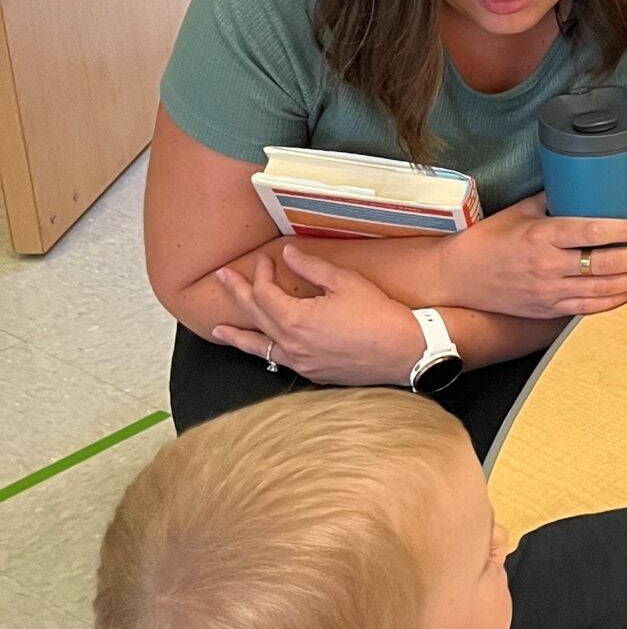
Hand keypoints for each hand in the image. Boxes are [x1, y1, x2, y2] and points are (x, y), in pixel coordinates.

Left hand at [212, 247, 423, 385]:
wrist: (404, 352)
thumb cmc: (379, 317)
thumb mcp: (345, 282)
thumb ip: (312, 268)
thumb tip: (289, 255)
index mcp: (295, 320)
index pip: (264, 293)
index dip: (260, 274)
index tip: (265, 261)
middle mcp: (291, 345)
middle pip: (254, 316)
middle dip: (237, 294)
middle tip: (223, 279)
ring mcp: (300, 363)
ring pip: (259, 346)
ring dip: (237, 335)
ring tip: (219, 331)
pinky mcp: (313, 374)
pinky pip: (278, 360)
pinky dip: (263, 350)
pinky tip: (261, 348)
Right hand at [444, 195, 626, 318]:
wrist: (461, 276)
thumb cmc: (490, 239)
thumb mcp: (520, 212)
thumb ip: (552, 200)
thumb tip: (582, 185)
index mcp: (541, 236)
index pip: (590, 233)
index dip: (621, 231)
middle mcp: (548, 266)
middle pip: (604, 264)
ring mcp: (549, 291)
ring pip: (602, 288)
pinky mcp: (548, 309)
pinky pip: (589, 308)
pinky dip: (614, 300)